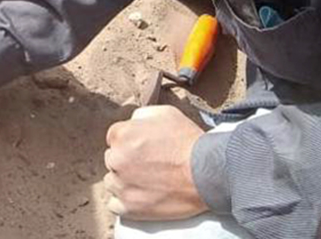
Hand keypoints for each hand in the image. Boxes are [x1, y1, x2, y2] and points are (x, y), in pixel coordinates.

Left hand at [103, 105, 208, 220]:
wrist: (207, 174)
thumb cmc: (189, 143)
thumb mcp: (165, 113)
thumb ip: (140, 116)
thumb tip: (131, 123)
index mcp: (121, 135)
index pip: (114, 138)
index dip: (130, 143)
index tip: (143, 150)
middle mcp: (116, 159)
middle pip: (113, 160)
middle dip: (127, 161)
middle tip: (149, 165)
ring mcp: (121, 185)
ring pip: (112, 182)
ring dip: (125, 182)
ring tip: (148, 182)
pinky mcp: (129, 208)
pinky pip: (115, 205)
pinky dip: (125, 202)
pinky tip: (141, 196)